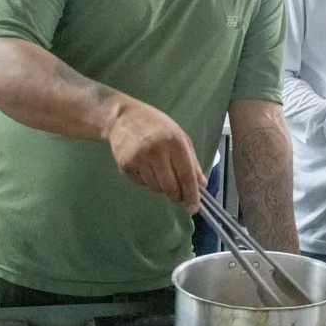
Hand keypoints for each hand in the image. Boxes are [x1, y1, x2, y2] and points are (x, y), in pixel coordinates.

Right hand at [104, 96, 206, 213]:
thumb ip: (192, 161)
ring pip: (155, 188)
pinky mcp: (125, 166)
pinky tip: (146, 167)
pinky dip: (148, 181)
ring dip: (161, 187)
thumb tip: (201, 184)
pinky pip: (142, 184)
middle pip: (170, 187)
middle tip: (178, 191)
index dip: (191, 194)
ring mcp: (138, 159)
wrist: (123, 117)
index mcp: (174, 143)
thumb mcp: (180, 137)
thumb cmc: (157, 125)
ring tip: (160, 171)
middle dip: (176, 194)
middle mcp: (156, 152)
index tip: (194, 208)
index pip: (185, 175)